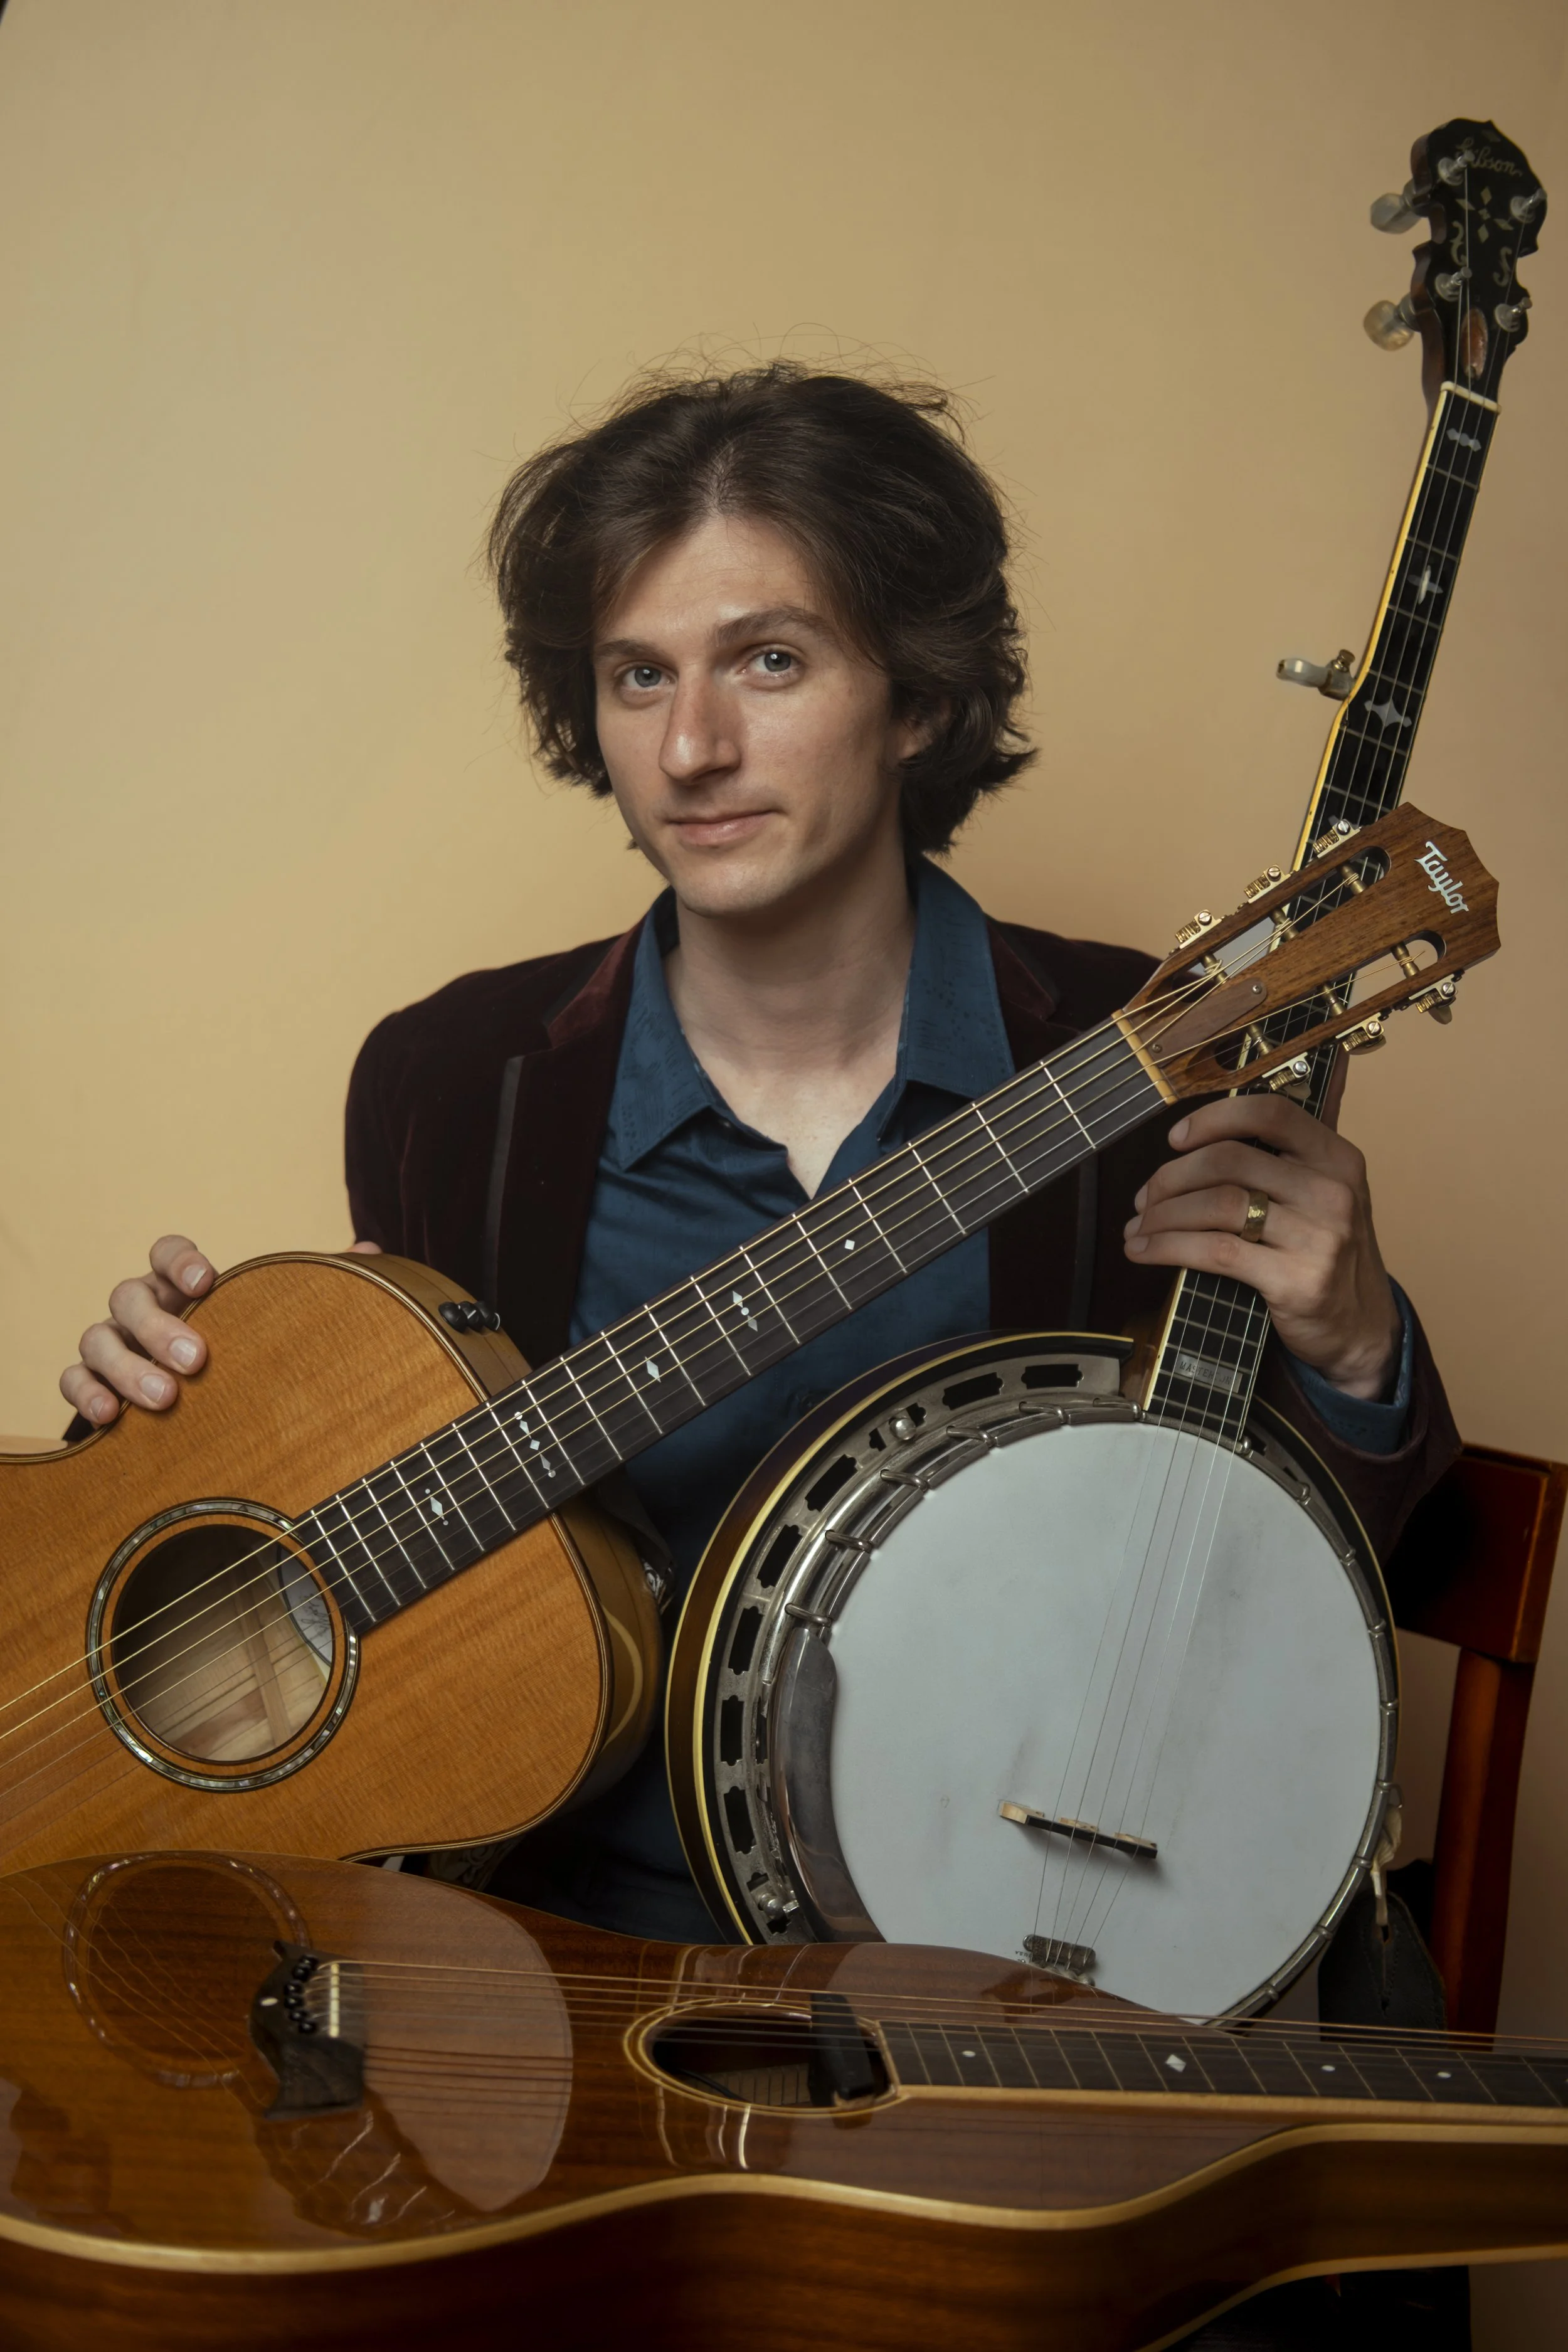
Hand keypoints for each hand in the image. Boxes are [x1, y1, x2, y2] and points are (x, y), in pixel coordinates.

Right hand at [60, 1234, 383, 1424]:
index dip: (180, 1259)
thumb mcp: (282, 1321)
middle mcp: (142, 1310)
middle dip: (160, 1327)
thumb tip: (371, 1250)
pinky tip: (109, 1418)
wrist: (214, 1414)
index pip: (166, 1253)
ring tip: (164, 1399)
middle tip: (197, 1359)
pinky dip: (85, 1394)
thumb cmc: (247, 1352)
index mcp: (182, 1287)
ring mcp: (114, 1347)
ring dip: (127, 1367)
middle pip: (129, 1297)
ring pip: (98, 1339)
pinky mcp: (94, 1385)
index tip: (207, 1278)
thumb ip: (319, 1285)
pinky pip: (73, 1380)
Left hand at [1122, 1094, 1400, 1399]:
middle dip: (1172, 1177)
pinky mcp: (1296, 1280)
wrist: (1360, 1328)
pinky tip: (1144, 1251)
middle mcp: (1331, 1191)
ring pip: (1217, 1204)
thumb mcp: (1320, 1196)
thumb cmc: (1324, 1254)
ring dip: (1163, 1215)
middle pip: (1229, 1160)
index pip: (1270, 1114)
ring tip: (1139, 1227)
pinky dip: (1168, 1248)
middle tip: (1145, 1198)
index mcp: (1336, 1157)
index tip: (1175, 1138)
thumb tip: (1196, 1137)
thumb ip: (1278, 1162)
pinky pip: (1216, 1252)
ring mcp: (1318, 1236)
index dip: (1213, 1119)